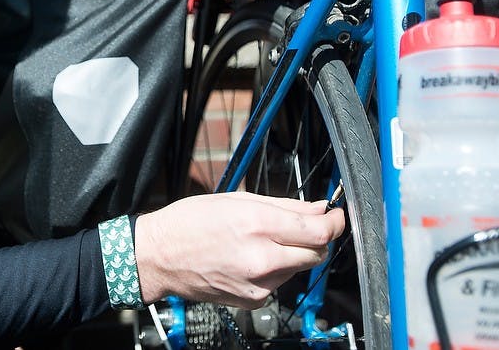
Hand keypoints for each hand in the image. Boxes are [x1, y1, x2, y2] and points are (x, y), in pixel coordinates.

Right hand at [133, 192, 344, 308]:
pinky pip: (280, 282)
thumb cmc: (191, 222)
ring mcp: (259, 284)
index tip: (338, 216)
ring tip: (263, 240)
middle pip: (317, 253)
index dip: (336, 222)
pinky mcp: (254, 300)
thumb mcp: (238, 199)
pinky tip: (252, 258)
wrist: (160, 257)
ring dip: (294, 253)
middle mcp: (262, 258)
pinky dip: (276, 269)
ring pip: (299, 268)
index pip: (318, 231)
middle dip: (318, 238)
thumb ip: (285, 206)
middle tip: (306, 225)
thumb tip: (319, 209)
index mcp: (258, 225)